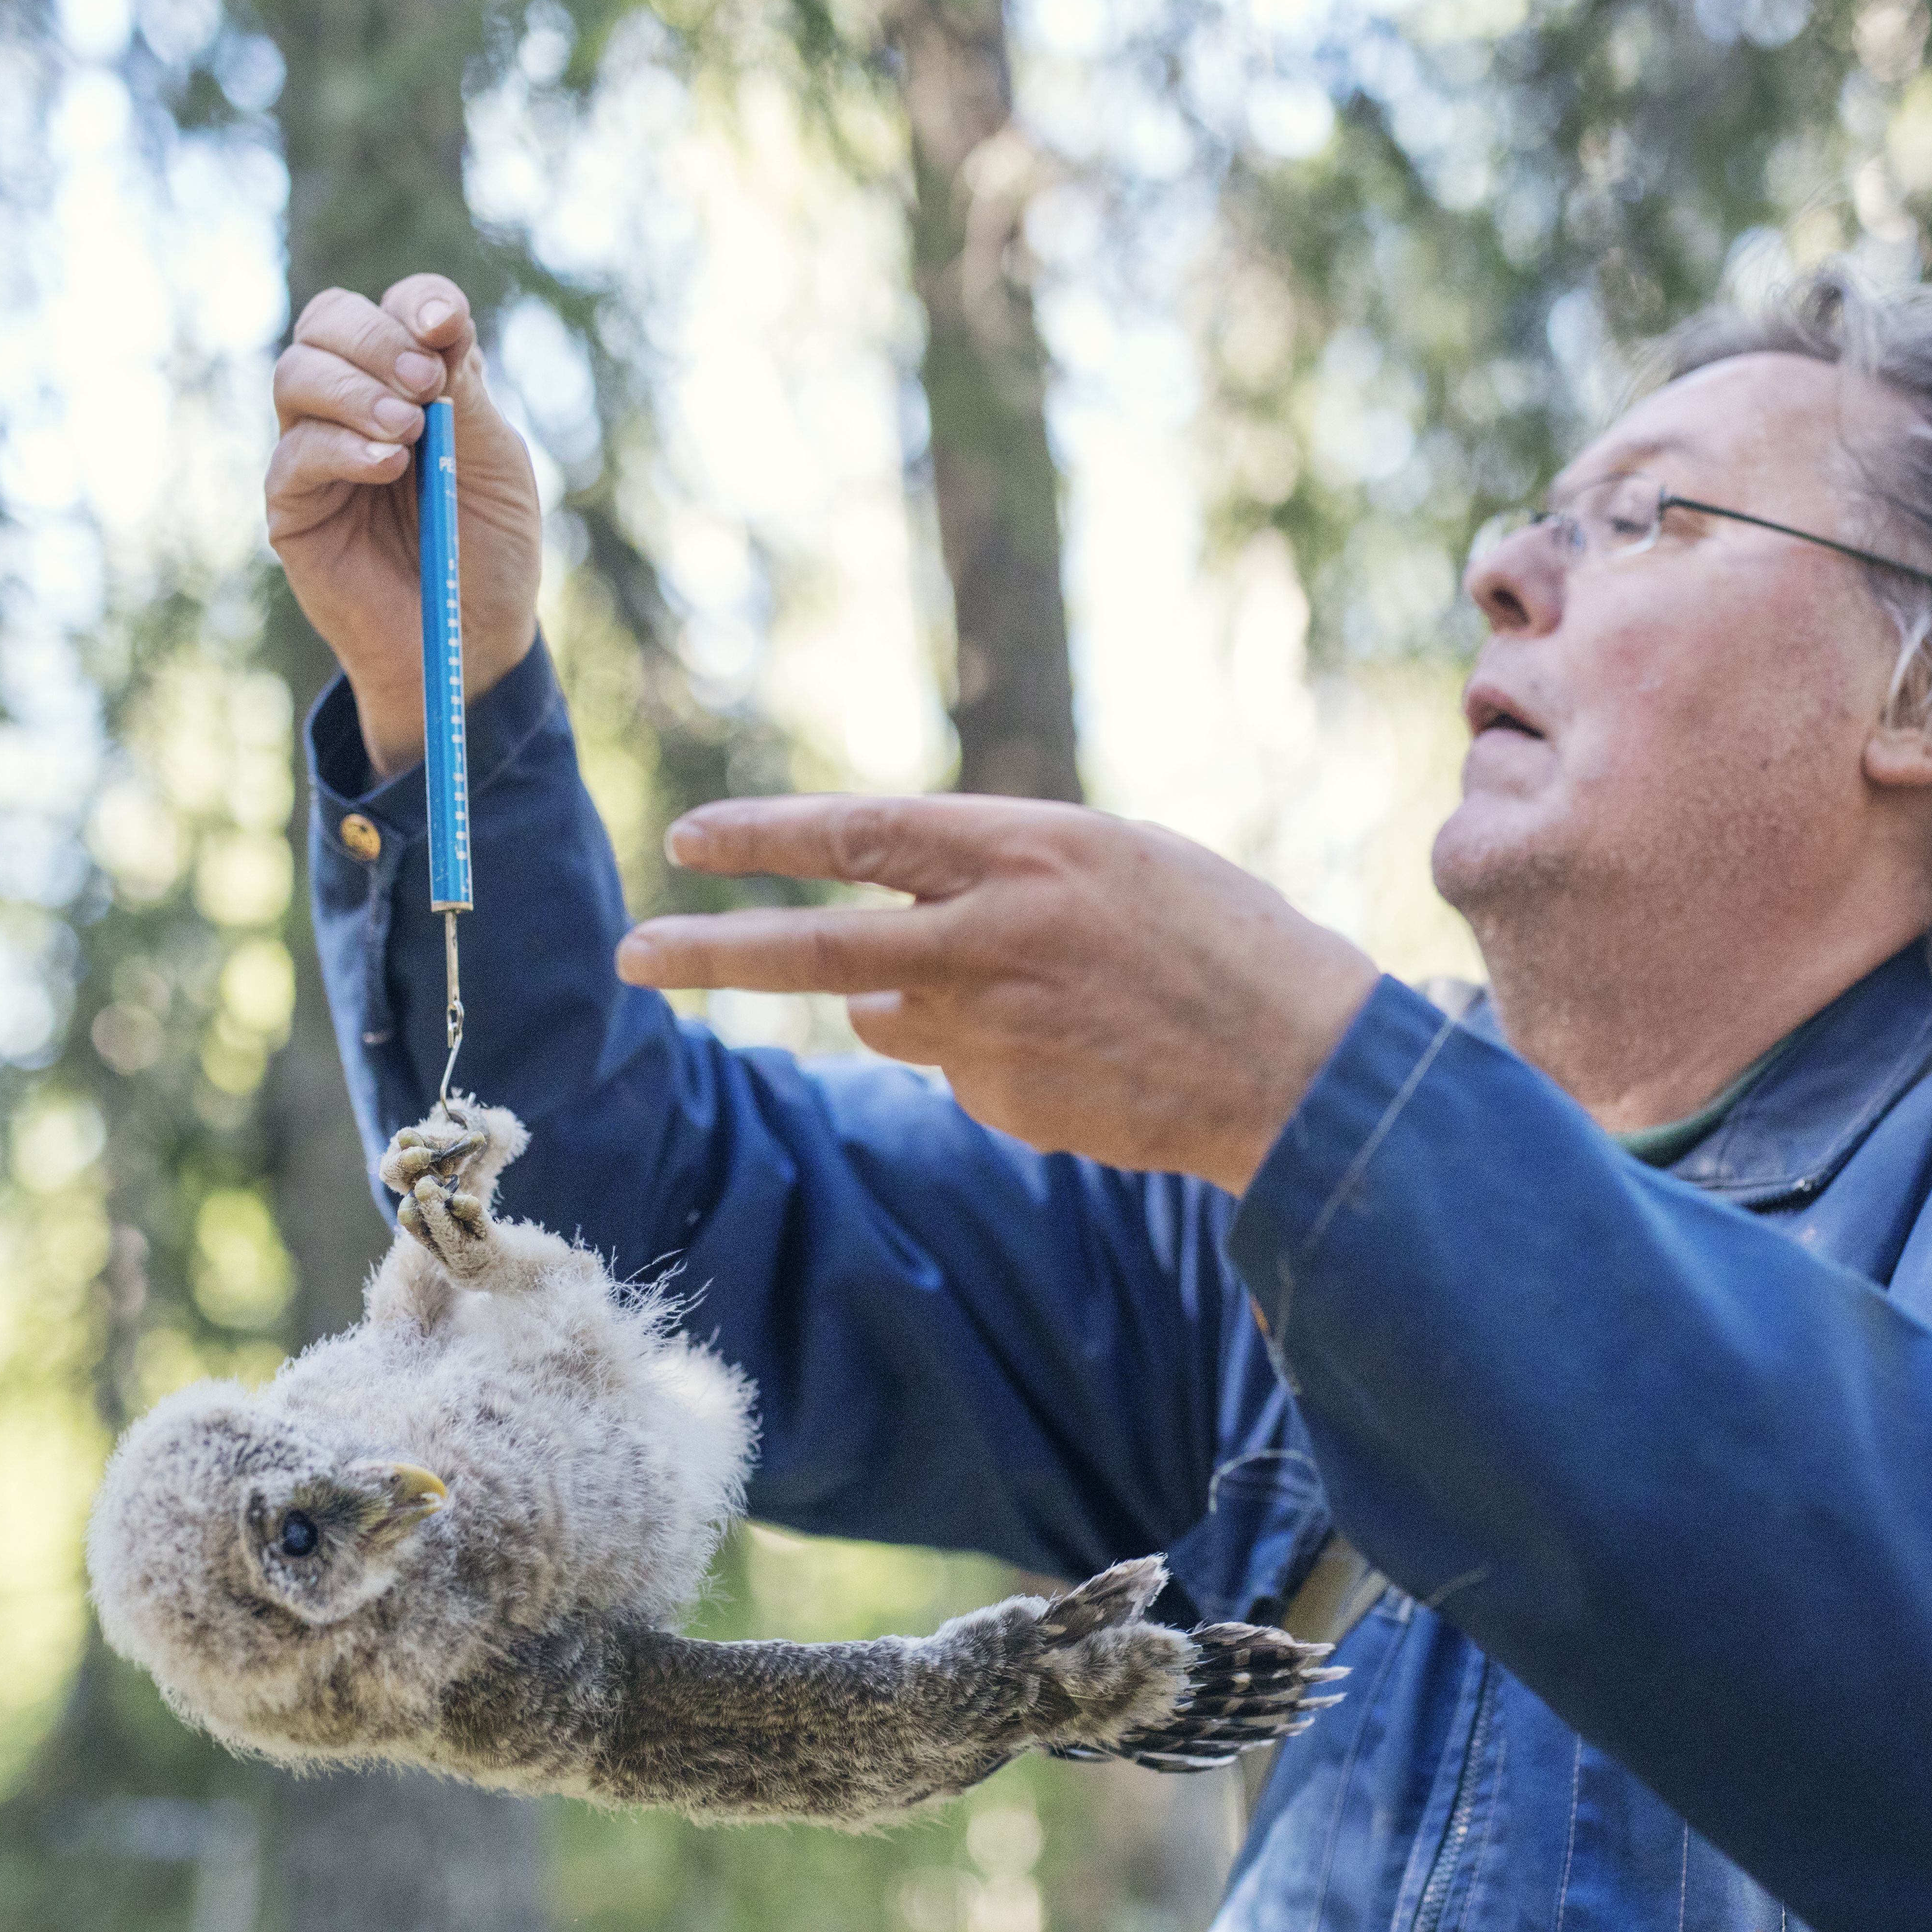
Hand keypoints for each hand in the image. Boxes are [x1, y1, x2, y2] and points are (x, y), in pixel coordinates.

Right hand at [267, 274, 544, 778]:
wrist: (470, 641)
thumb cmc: (488, 551)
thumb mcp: (495, 466)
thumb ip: (466, 395)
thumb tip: (439, 323)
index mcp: (413, 381)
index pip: (396, 308)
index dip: (416, 303)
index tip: (444, 325)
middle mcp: (354, 401)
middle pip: (327, 322)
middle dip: (374, 339)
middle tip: (423, 382)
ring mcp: (315, 450)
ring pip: (296, 374)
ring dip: (353, 390)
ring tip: (407, 431)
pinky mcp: (292, 504)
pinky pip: (294, 455)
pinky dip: (341, 448)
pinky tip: (387, 467)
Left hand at [611, 796, 1380, 1193]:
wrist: (1300, 1062)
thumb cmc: (1218, 939)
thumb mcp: (1111, 861)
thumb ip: (992, 877)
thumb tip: (884, 936)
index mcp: (1025, 848)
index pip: (859, 830)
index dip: (765, 835)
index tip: (689, 839)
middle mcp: (991, 934)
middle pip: (815, 943)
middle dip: (710, 948)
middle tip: (631, 953)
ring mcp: (992, 1028)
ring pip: (888, 1011)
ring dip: (916, 999)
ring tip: (1036, 995)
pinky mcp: (1004, 1101)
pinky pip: (958, 1067)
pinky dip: (991, 1054)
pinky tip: (1079, 1050)